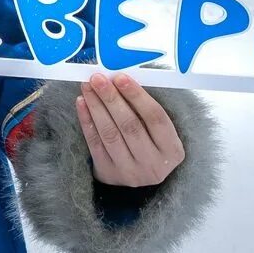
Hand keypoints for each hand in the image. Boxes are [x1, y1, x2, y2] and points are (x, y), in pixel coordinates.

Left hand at [77, 73, 185, 187]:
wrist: (136, 177)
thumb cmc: (148, 142)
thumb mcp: (157, 131)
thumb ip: (144, 109)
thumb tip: (119, 78)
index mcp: (172, 150)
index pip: (156, 118)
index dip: (137, 96)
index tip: (120, 77)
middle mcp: (153, 164)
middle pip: (130, 126)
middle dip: (111, 98)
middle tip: (98, 78)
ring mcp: (130, 171)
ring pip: (110, 134)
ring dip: (96, 106)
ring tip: (87, 87)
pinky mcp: (108, 172)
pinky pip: (95, 143)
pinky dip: (87, 120)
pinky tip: (82, 103)